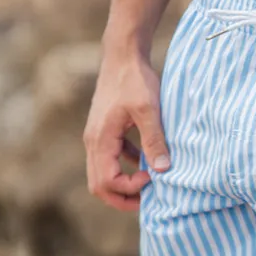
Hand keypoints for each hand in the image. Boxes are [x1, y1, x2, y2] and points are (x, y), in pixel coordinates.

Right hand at [84, 51, 169, 210]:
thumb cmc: (135, 79)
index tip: (152, 177)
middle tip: (148, 201)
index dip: (129, 188)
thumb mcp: (149, 109)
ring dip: (124, 183)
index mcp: (100, 139)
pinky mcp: (105, 130)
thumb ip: (154, 140)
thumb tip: (162, 171)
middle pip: (99, 185)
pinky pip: (111, 157)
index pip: (106, 181)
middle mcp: (93, 141)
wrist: (123, 55)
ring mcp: (97, 135)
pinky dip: (127, 165)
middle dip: (122, 197)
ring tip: (149, 185)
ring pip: (103, 172)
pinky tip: (146, 161)